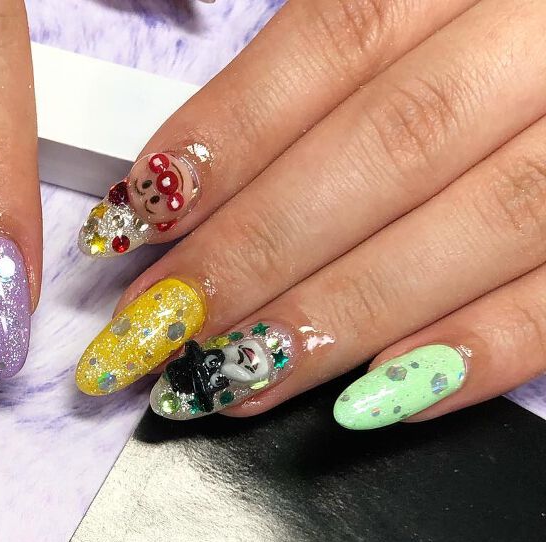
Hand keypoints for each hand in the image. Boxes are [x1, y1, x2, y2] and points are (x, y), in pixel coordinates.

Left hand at [74, 0, 545, 430]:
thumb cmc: (503, 27)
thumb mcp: (441, 1)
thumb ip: (344, 51)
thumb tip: (187, 171)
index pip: (343, 35)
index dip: (229, 137)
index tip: (136, 224)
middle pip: (395, 144)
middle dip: (260, 252)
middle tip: (159, 330)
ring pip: (481, 225)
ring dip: (341, 318)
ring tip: (231, 383)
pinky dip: (479, 354)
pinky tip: (375, 403)